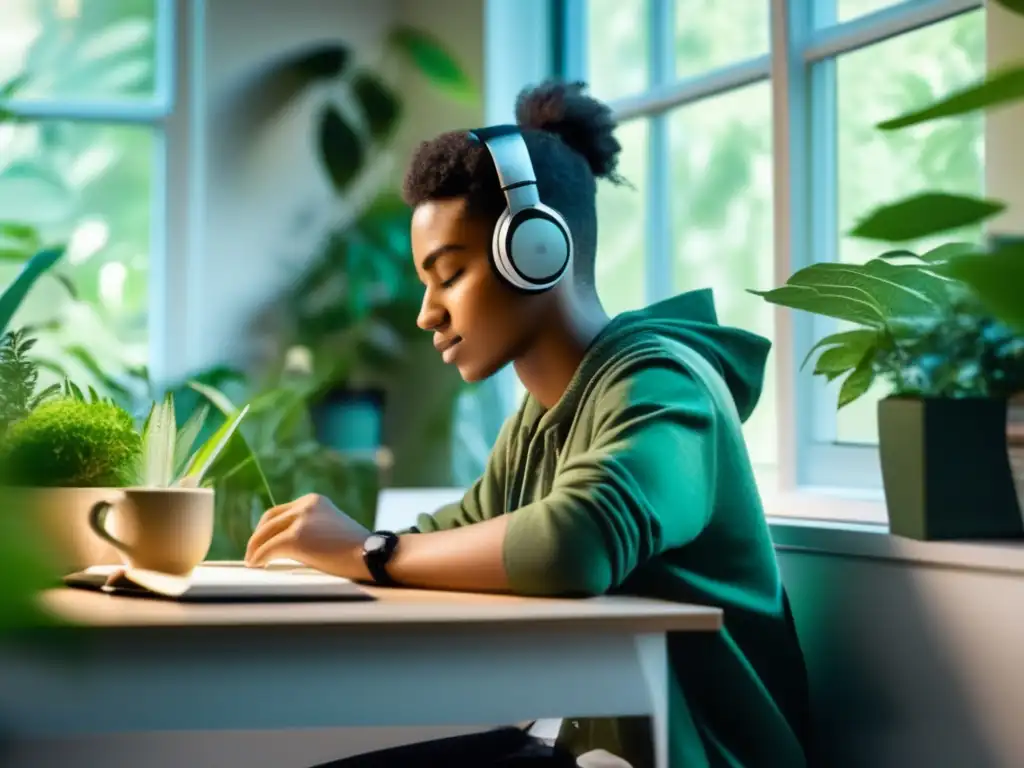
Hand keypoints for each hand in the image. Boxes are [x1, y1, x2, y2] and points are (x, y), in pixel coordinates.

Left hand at [244, 493, 370, 578]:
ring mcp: (300, 520)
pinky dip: (259, 558)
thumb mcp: (331, 527)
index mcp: (314, 500)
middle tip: (253, 553)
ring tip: (253, 561)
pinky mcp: (295, 538)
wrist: (371, 555)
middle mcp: (305, 505)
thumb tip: (288, 544)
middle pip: (269, 519)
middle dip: (257, 537)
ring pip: (265, 534)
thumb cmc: (356, 549)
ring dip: (255, 549)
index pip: (280, 511)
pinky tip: (257, 565)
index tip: (262, 540)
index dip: (267, 527)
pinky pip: (268, 549)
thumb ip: (312, 528)